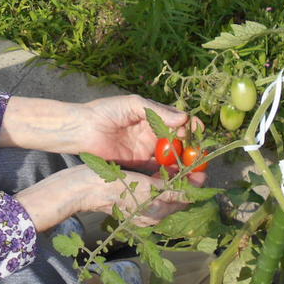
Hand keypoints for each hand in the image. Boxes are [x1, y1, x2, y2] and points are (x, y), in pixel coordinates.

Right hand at [14, 165, 194, 231]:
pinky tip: (160, 164)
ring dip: (174, 175)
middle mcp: (151, 214)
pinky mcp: (131, 199)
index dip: (196, 182)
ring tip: (179, 158)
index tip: (201, 165)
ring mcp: (140, 207)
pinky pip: (153, 188)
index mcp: (156, 214)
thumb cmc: (114, 188)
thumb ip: (171, 190)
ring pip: (165, 190)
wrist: (83, 188)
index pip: (185, 199)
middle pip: (176, 195)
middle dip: (186, 178)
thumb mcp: (146, 188)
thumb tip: (194, 190)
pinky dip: (160, 176)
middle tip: (191, 158)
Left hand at [75, 95, 202, 169]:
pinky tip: (180, 177)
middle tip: (202, 155)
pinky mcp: (137, 165)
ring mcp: (146, 150)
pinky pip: (156, 171)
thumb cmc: (106, 111)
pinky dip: (169, 174)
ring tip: (197, 170)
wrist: (81, 129)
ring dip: (184, 164)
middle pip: (179, 143)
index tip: (200, 132)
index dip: (191, 128)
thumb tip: (184, 119)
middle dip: (192, 149)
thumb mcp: (133, 105)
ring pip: (171, 158)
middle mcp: (152, 134)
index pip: (179, 123)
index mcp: (153, 117)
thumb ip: (158, 111)